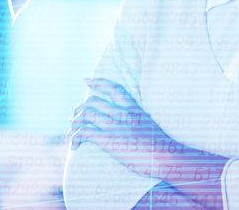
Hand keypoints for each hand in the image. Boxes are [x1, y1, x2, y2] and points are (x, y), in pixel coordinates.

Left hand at [68, 78, 182, 177]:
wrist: (166, 157)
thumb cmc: (162, 148)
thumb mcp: (150, 127)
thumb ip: (139, 123)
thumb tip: (133, 129)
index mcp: (134, 109)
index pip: (114, 89)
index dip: (98, 82)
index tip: (86, 80)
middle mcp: (122, 113)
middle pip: (93, 102)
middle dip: (79, 108)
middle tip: (74, 117)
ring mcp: (114, 125)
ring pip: (85, 114)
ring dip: (74, 122)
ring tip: (71, 131)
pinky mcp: (107, 138)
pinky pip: (83, 132)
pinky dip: (75, 137)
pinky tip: (74, 144)